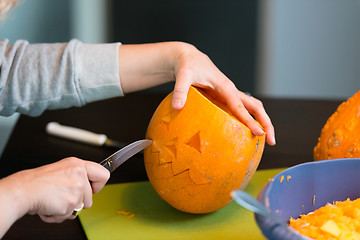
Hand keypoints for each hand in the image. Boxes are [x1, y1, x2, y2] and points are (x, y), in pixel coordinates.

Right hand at [2, 158, 108, 223]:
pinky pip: (71, 215)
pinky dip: (60, 215)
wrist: (24, 190)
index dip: (99, 185)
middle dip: (78, 201)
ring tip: (55, 200)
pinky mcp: (72, 201)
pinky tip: (51, 206)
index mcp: (78, 165)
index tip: (92, 188)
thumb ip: (78, 176)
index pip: (104, 174)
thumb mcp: (62, 170)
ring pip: (81, 207)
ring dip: (68, 208)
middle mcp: (80, 174)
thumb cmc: (38, 182)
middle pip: (91, 197)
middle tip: (63, 196)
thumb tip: (89, 185)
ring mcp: (77, 188)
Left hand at [118, 42, 274, 144]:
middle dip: (266, 123)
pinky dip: (249, 120)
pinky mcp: (226, 98)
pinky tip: (247, 133)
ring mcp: (230, 95)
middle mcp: (231, 91)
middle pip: (256, 107)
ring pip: (253, 108)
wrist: (189, 58)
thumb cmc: (187, 66)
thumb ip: (180, 91)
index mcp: (225, 87)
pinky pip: (242, 110)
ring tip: (265, 140)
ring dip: (262, 122)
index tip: (258, 133)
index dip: (249, 120)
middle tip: (271, 141)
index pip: (240, 106)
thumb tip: (177, 107)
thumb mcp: (182, 76)